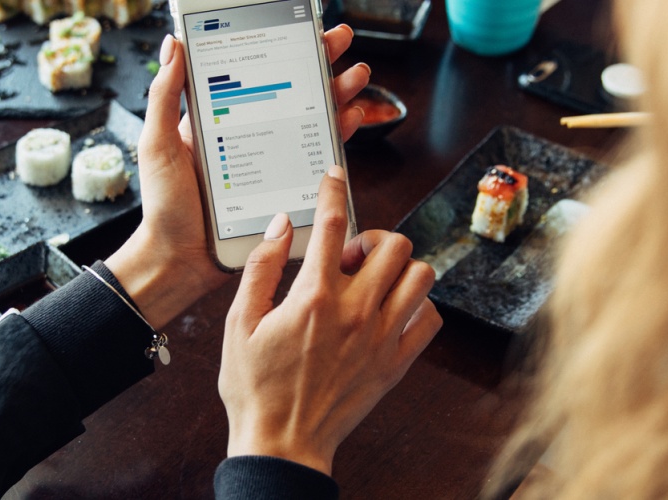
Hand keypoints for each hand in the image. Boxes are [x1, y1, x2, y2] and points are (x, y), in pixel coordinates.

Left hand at [107, 25, 372, 325]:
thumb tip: (172, 45)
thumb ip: (166, 96)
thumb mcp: (158, 144)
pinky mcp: (286, 186)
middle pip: (292, 89)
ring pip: (312, 117)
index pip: (256, 72)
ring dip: (338, 93)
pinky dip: (339, 135)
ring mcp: (271, 159)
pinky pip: (318, 155)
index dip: (282, 48)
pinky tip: (352, 117)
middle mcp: (250, 133)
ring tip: (356, 75)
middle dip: (321, 62)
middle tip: (341, 40)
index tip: (301, 28)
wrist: (179, 260)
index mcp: (220, 117)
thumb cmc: (164, 206)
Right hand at [218, 165, 442, 474]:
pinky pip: (429, 320)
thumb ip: (261, 269)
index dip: (333, 192)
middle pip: (392, 244)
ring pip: (420, 276)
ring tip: (374, 281)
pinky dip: (417, 307)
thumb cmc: (255, 389)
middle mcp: (354, 313)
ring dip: (400, 269)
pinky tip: (391, 311)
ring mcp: (381, 339)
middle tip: (350, 257)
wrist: (281, 444)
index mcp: (313, 298)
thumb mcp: (238, 323)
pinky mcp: (395, 364)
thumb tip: (280, 227)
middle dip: (372, 238)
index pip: (331, 224)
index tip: (334, 179)